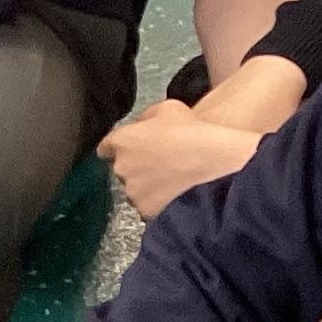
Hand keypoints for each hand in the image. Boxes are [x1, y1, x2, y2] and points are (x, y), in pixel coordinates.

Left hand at [97, 98, 261, 218]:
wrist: (215, 165)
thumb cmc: (193, 132)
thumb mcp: (168, 109)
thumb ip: (146, 118)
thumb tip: (141, 125)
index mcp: (122, 141)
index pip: (105, 147)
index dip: (117, 149)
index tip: (130, 150)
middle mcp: (121, 168)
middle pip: (121, 169)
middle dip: (136, 167)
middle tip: (160, 165)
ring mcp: (134, 193)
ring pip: (135, 190)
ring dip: (147, 187)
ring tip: (172, 181)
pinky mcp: (147, 212)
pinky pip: (149, 207)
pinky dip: (159, 203)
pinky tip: (177, 195)